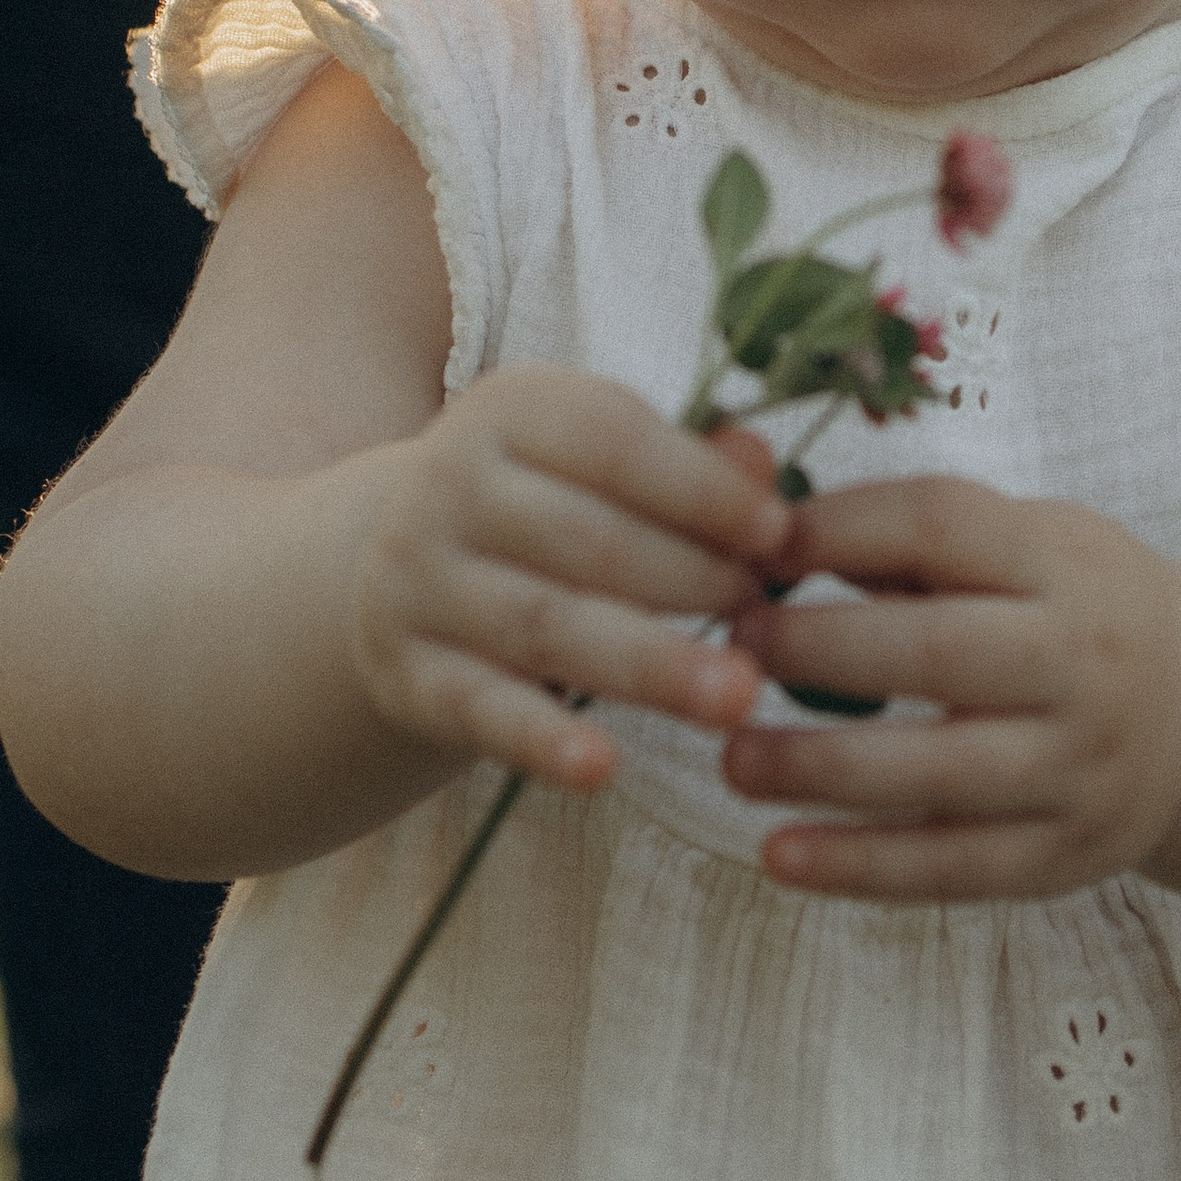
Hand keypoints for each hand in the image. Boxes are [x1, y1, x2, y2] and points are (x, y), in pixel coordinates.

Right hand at [347, 369, 786, 784]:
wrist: (401, 574)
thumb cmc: (544, 510)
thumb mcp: (600, 466)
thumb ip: (688, 463)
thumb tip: (764, 463)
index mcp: (507, 411)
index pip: (613, 442)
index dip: (702, 489)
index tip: (779, 533)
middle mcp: (449, 486)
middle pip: (586, 539)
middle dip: (691, 578)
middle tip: (769, 617)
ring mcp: (418, 582)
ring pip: (546, 625)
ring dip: (649, 664)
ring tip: (739, 696)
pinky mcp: (405, 673)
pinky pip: (481, 710)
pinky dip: (541, 741)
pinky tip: (602, 769)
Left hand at [721, 476, 1180, 903]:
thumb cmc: (1072, 612)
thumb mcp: (1029, 546)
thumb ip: (910, 540)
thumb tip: (758, 527)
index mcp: (1065, 565)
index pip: (942, 527)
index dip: (837, 530)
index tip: (755, 546)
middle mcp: (1082, 664)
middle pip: (938, 654)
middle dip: (821, 649)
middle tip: (735, 648)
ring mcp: (1078, 769)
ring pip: (938, 774)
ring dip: (818, 768)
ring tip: (733, 760)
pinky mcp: (1062, 856)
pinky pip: (950, 868)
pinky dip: (858, 866)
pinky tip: (778, 856)